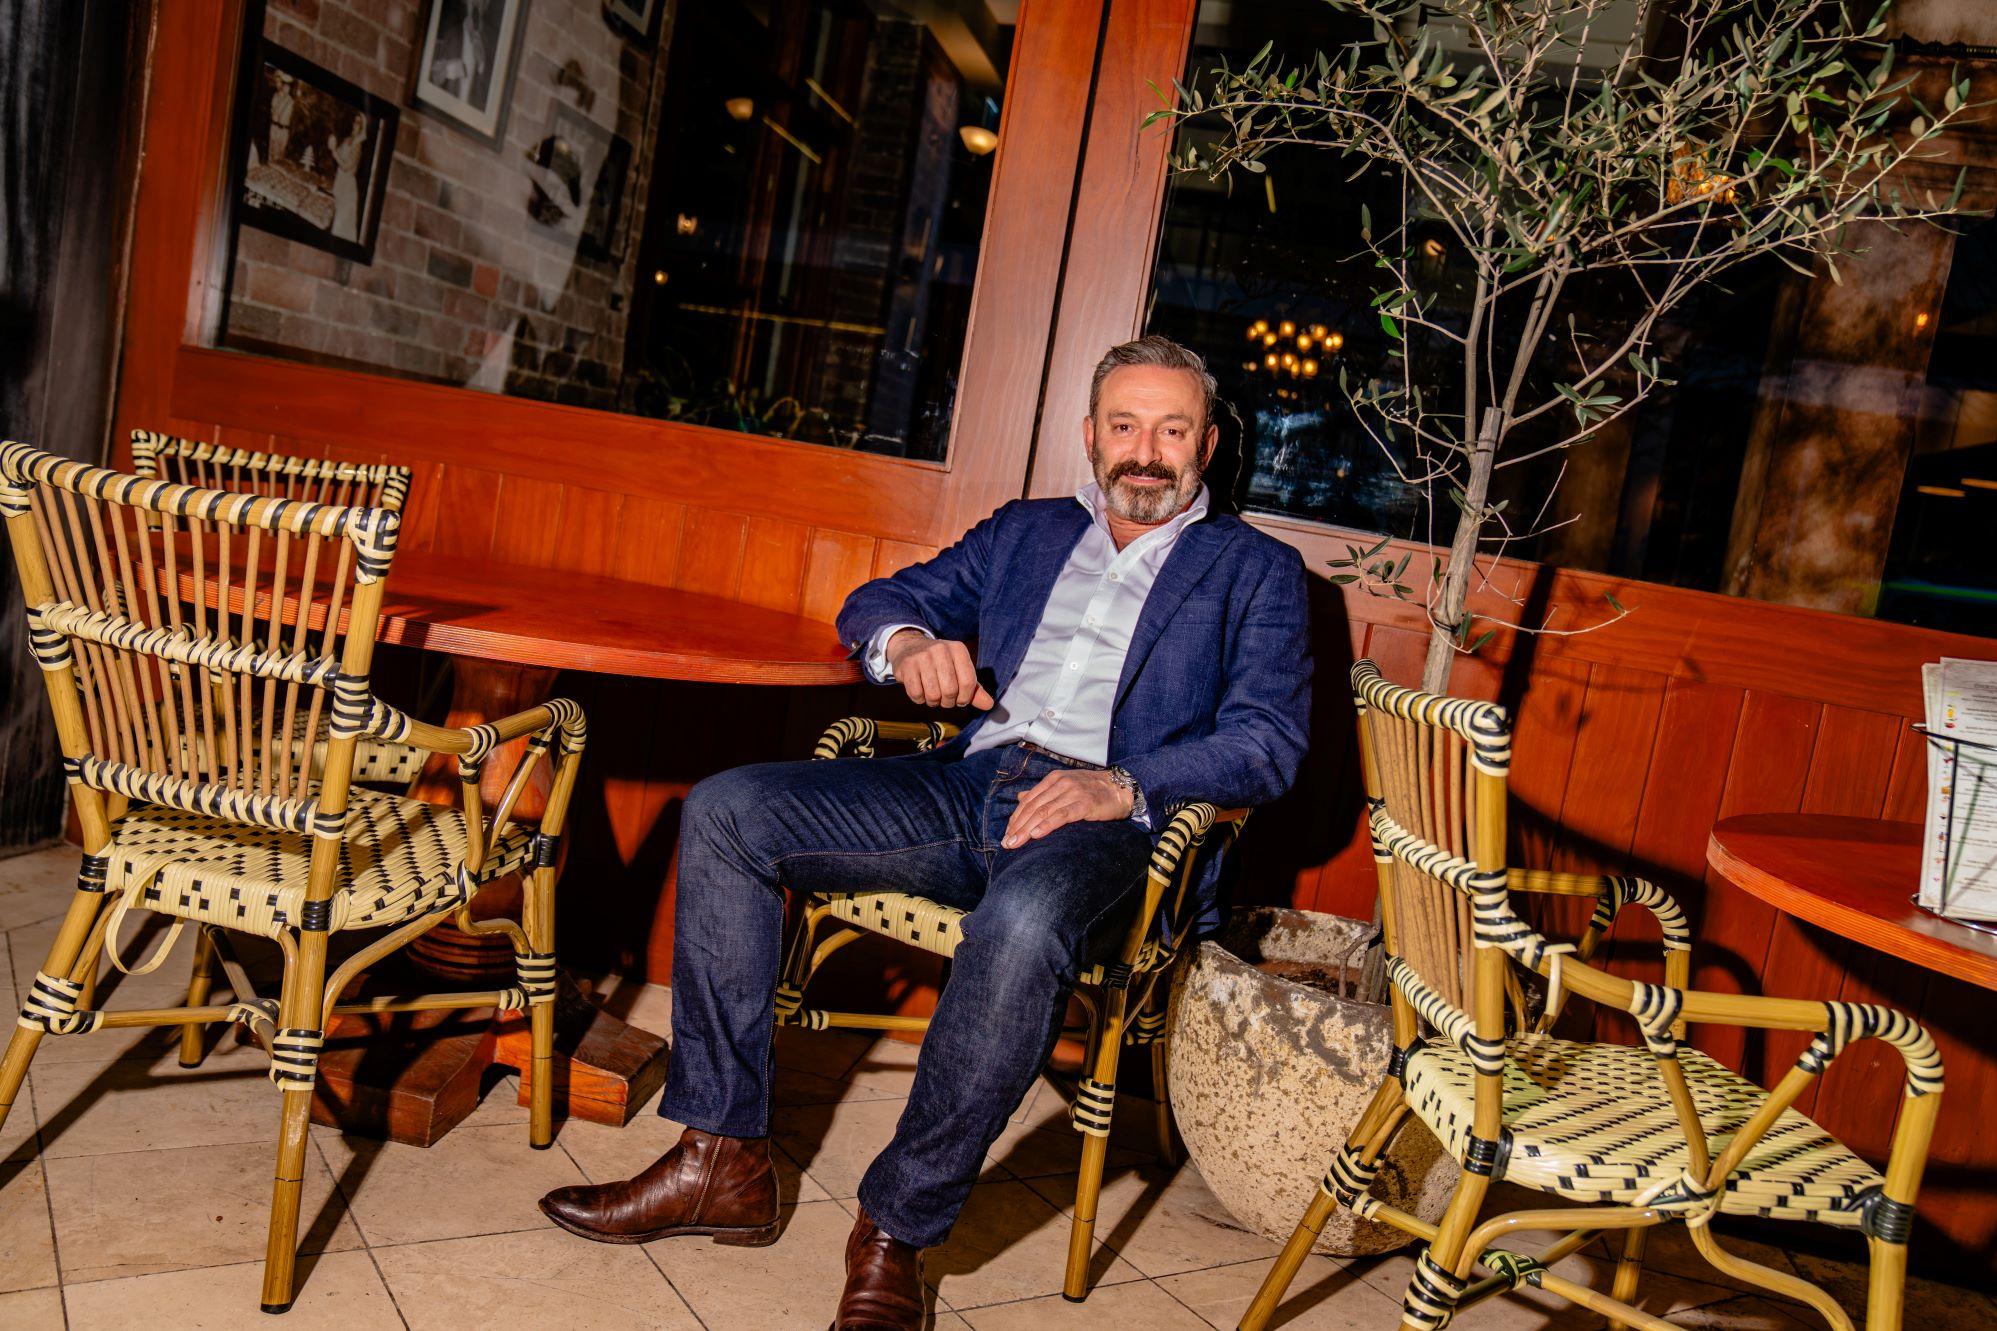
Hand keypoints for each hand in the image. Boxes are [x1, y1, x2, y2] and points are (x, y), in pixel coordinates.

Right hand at [887, 631, 993, 709]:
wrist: (909, 648)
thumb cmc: (939, 664)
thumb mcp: (959, 671)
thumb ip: (974, 689)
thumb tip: (988, 704)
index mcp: (958, 649)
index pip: (968, 682)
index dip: (965, 698)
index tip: (960, 700)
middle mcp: (941, 649)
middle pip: (950, 690)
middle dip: (948, 702)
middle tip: (945, 698)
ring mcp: (922, 656)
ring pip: (933, 694)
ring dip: (933, 701)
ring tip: (932, 694)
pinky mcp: (907, 665)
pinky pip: (916, 694)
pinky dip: (919, 699)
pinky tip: (920, 690)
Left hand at [1002, 769, 1133, 848]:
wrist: (1121, 788)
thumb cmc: (1092, 790)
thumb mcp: (1065, 786)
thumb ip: (1043, 793)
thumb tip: (1020, 797)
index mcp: (1053, 779)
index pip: (1028, 800)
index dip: (1016, 818)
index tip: (1007, 834)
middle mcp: (1060, 784)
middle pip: (1033, 807)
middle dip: (1018, 827)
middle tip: (1007, 844)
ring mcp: (1072, 792)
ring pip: (1043, 812)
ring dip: (1027, 829)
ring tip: (1016, 843)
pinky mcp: (1085, 804)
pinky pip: (1062, 815)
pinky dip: (1047, 825)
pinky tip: (1037, 834)